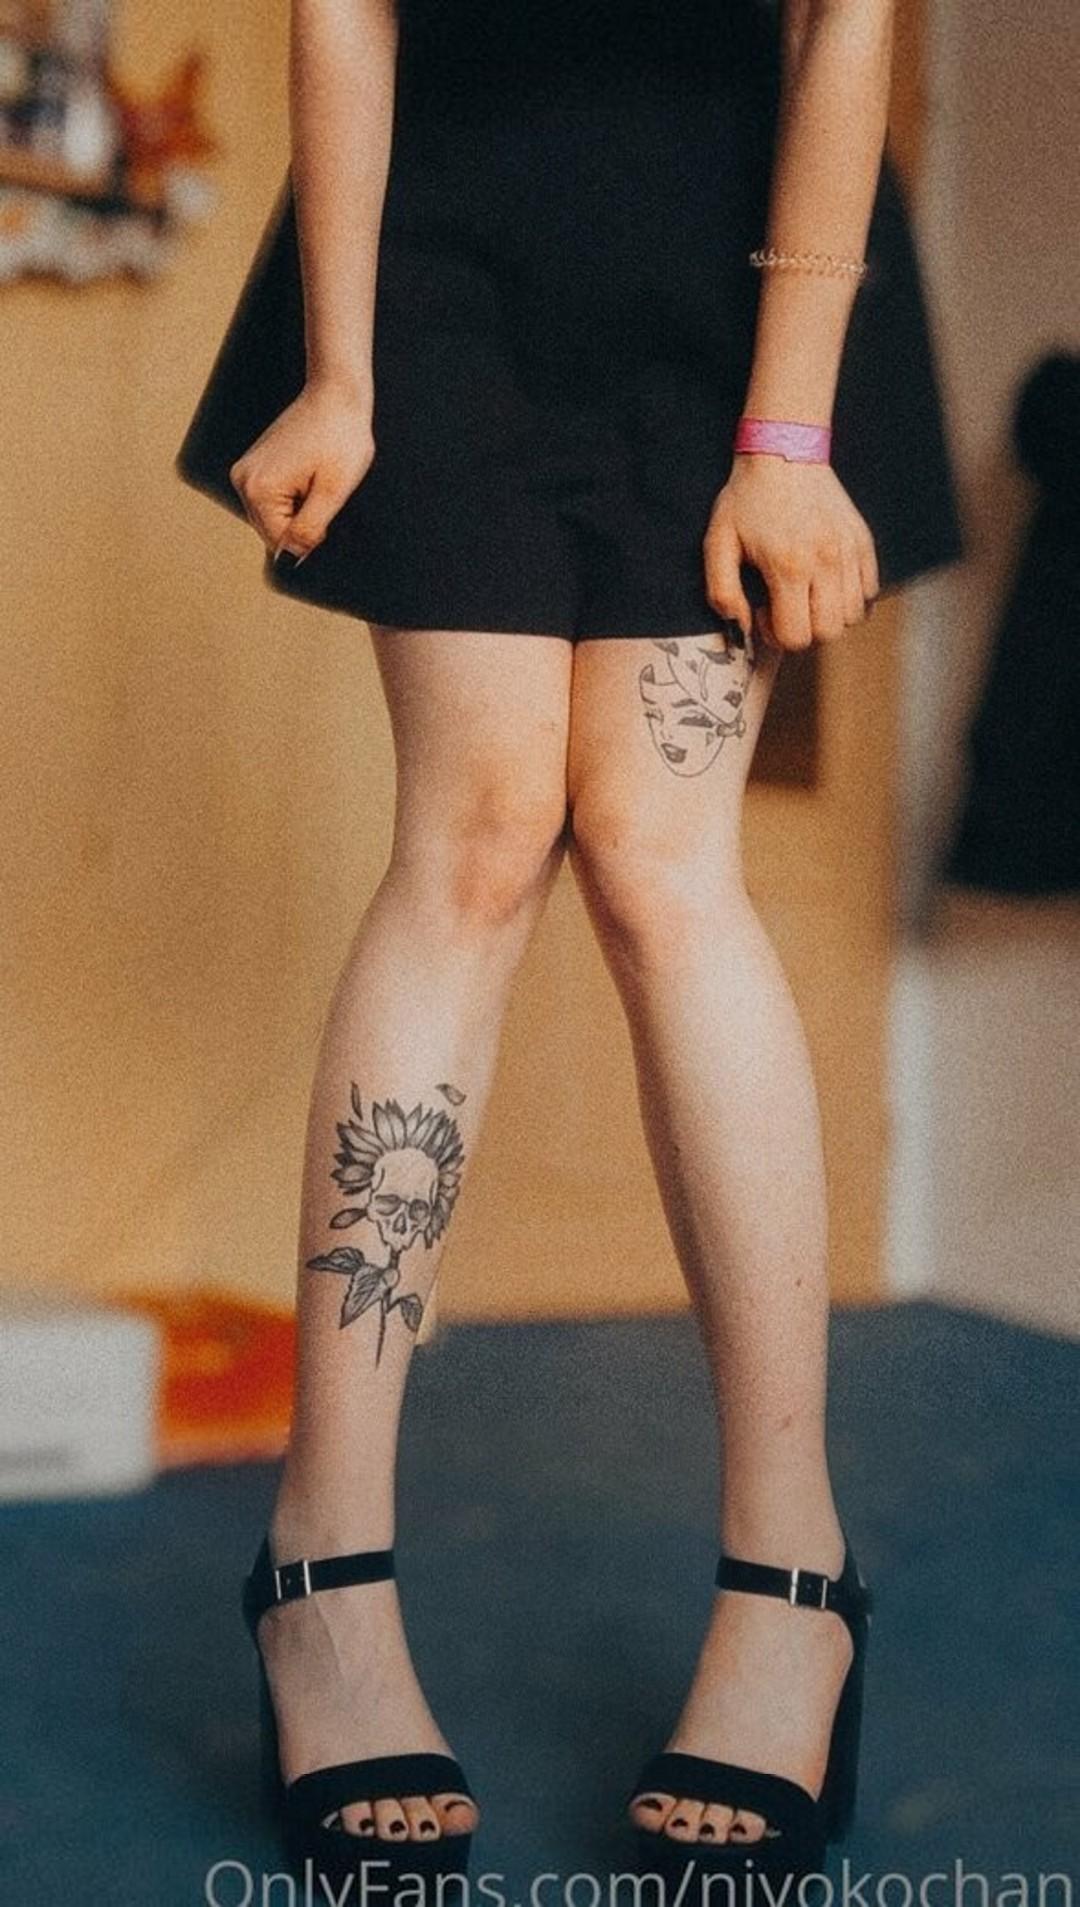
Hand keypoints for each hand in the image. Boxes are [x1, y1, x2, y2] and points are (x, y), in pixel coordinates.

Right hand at [229, 372, 375, 561]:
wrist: (336, 395)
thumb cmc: (340, 437)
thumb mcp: (333, 492)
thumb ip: (308, 530)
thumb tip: (291, 560)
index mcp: (257, 489)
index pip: (279, 544)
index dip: (309, 540)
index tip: (327, 516)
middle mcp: (242, 481)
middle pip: (273, 534)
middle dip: (301, 526)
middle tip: (323, 495)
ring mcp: (245, 473)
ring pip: (274, 520)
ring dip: (298, 512)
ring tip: (316, 481)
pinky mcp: (254, 468)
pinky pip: (273, 503)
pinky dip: (293, 500)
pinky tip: (309, 478)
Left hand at [703, 454, 879, 651]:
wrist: (783, 451)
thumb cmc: (746, 499)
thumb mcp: (718, 542)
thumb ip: (721, 591)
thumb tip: (742, 624)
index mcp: (789, 566)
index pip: (796, 636)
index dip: (776, 634)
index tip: (765, 610)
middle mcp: (826, 562)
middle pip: (829, 632)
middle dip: (805, 630)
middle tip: (786, 605)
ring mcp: (850, 552)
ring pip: (853, 616)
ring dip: (828, 615)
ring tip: (807, 594)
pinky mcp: (864, 541)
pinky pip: (870, 591)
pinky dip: (850, 596)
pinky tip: (827, 581)